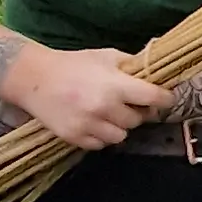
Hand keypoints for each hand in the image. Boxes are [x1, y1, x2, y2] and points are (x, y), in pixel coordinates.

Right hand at [8, 41, 174, 150]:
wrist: (34, 78)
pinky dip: (102, 136)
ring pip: (121, 136)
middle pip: (138, 120)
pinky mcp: (74, 137)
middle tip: (129, 103)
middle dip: (137, 112)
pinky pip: (101, 145)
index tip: (167, 99)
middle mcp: (104, 108)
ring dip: (120, 126)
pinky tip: (94, 122)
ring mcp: (88, 125)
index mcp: (116, 85)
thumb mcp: (106, 56)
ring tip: (110, 113)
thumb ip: (132, 65)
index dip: (165, 99)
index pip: (154, 98)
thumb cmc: (74, 64)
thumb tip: (155, 72)